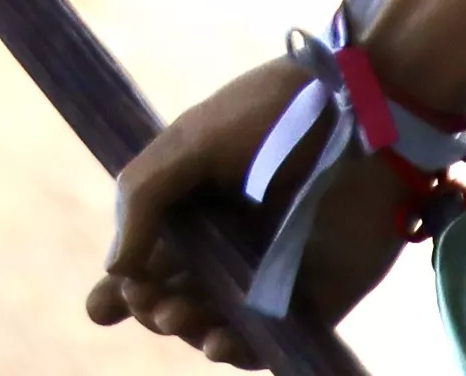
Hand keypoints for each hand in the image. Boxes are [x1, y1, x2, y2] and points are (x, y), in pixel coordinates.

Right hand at [84, 51, 403, 359]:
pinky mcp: (314, 297)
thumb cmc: (272, 114)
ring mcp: (270, 274)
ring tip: (180, 317)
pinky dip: (241, 352)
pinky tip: (221, 344)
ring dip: (190, 331)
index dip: (121, 290)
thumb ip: (145, 196)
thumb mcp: (191, 141)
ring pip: (216, 325)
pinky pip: (271, 341)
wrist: (361, 113)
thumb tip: (115, 271)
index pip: (146, 260)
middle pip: (176, 300)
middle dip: (153, 311)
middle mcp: (228, 245)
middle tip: (152, 303)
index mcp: (194, 206)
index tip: (104, 303)